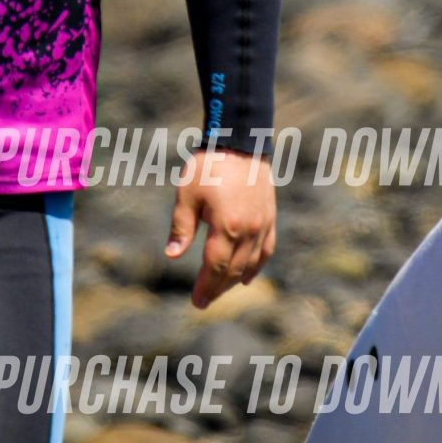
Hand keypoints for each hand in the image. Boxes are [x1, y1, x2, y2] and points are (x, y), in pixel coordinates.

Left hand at [166, 147, 275, 308]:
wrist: (240, 140)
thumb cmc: (209, 165)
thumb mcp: (187, 194)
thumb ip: (181, 227)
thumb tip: (172, 256)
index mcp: (226, 227)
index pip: (215, 267)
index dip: (205, 287)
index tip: (197, 302)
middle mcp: (248, 231)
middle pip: (234, 270)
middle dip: (218, 288)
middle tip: (204, 301)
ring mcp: (263, 225)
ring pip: (251, 264)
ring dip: (235, 280)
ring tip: (220, 289)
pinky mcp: (269, 216)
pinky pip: (266, 250)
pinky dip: (257, 266)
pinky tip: (247, 277)